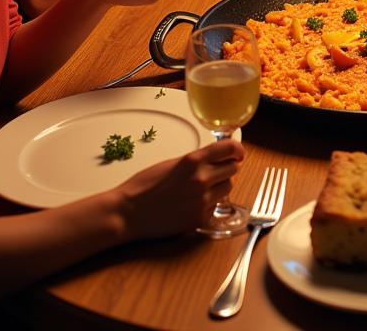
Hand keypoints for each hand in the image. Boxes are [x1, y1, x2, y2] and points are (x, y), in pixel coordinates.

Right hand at [117, 138, 243, 239]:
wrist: (128, 213)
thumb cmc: (144, 186)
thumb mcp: (172, 163)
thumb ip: (195, 160)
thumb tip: (214, 158)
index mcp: (193, 160)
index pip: (229, 148)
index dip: (236, 149)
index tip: (237, 152)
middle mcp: (201, 179)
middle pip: (233, 168)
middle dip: (227, 168)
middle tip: (217, 170)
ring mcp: (202, 200)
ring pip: (228, 187)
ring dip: (220, 186)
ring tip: (203, 188)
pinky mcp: (200, 218)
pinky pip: (216, 206)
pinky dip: (210, 204)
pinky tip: (193, 203)